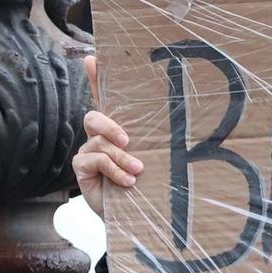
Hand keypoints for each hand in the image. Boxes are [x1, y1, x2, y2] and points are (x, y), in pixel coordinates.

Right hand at [72, 56, 142, 216]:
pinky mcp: (82, 168)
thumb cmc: (147, 184)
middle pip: (94, 116)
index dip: (96, 78)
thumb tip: (189, 126)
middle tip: (128, 140)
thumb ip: (158, 141)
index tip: (93, 58)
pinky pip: (94, 159)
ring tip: (137, 170)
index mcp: (117, 129)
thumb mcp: (155, 158)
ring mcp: (88, 151)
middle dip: (110, 126)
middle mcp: (99, 136)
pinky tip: (127, 181)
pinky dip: (113, 169)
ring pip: (99, 141)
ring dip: (120, 157)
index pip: (103, 98)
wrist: (135, 214)